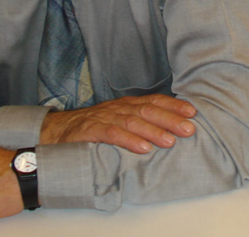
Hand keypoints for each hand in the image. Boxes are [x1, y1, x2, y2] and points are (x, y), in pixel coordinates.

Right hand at [40, 94, 197, 154]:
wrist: (56, 131)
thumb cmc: (93, 128)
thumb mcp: (118, 122)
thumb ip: (139, 123)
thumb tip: (169, 130)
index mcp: (127, 105)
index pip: (154, 101)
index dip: (174, 105)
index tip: (193, 112)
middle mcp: (118, 108)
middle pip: (148, 110)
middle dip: (171, 119)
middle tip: (189, 129)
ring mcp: (104, 118)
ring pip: (133, 122)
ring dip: (154, 131)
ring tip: (170, 141)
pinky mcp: (90, 131)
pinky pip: (112, 134)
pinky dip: (129, 141)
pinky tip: (143, 148)